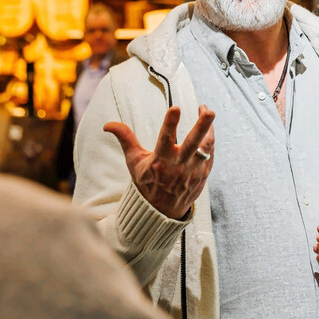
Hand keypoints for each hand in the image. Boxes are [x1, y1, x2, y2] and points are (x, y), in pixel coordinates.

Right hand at [104, 105, 214, 219]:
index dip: (170, 123)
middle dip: (202, 126)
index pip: (165, 139)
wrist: (163, 210)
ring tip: (208, 112)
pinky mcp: (203, 174)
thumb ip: (125, 139)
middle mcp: (179, 166)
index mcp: (160, 161)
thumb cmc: (147, 182)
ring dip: (210, 130)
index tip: (176, 108)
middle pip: (193, 143)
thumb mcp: (134, 161)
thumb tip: (108, 124)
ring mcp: (193, 171)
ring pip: (206, 147)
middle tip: (209, 110)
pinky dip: (210, 140)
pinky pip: (210, 154)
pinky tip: (208, 129)